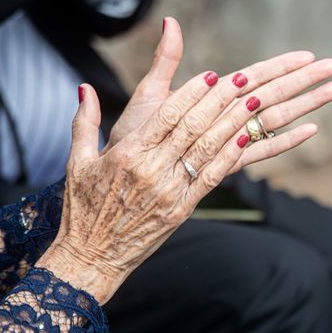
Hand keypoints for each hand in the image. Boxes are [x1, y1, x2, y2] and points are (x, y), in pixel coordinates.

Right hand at [36, 22, 331, 303]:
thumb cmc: (82, 209)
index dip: (191, 94)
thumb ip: (83, 122)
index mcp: (128, 155)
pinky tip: (247, 137)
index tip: (211, 75)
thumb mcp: (77, 162)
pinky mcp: (182, 210)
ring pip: (208, 150)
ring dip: (234, 122)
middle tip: (244, 79)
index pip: (167, 117)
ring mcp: (170, 192)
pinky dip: (230, 156)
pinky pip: (211, 178)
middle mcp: (153, 171)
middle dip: (221, 100)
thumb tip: (84, 87)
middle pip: (194, 128)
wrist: (92, 258)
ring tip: (254, 100)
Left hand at [106, 17, 331, 172]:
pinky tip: (310, 131)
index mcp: (210, 98)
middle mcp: (224, 119)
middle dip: (302, 80)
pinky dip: (285, 142)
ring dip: (304, 105)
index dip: (281, 65)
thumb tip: (171, 21)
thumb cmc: (133, 138)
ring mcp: (227, 142)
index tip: (308, 55)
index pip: (253, 76)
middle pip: (271, 94)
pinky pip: (259, 152)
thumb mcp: (149, 96)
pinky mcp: (225, 165)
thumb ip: (166, 62)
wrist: (124, 180)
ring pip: (273, 119)